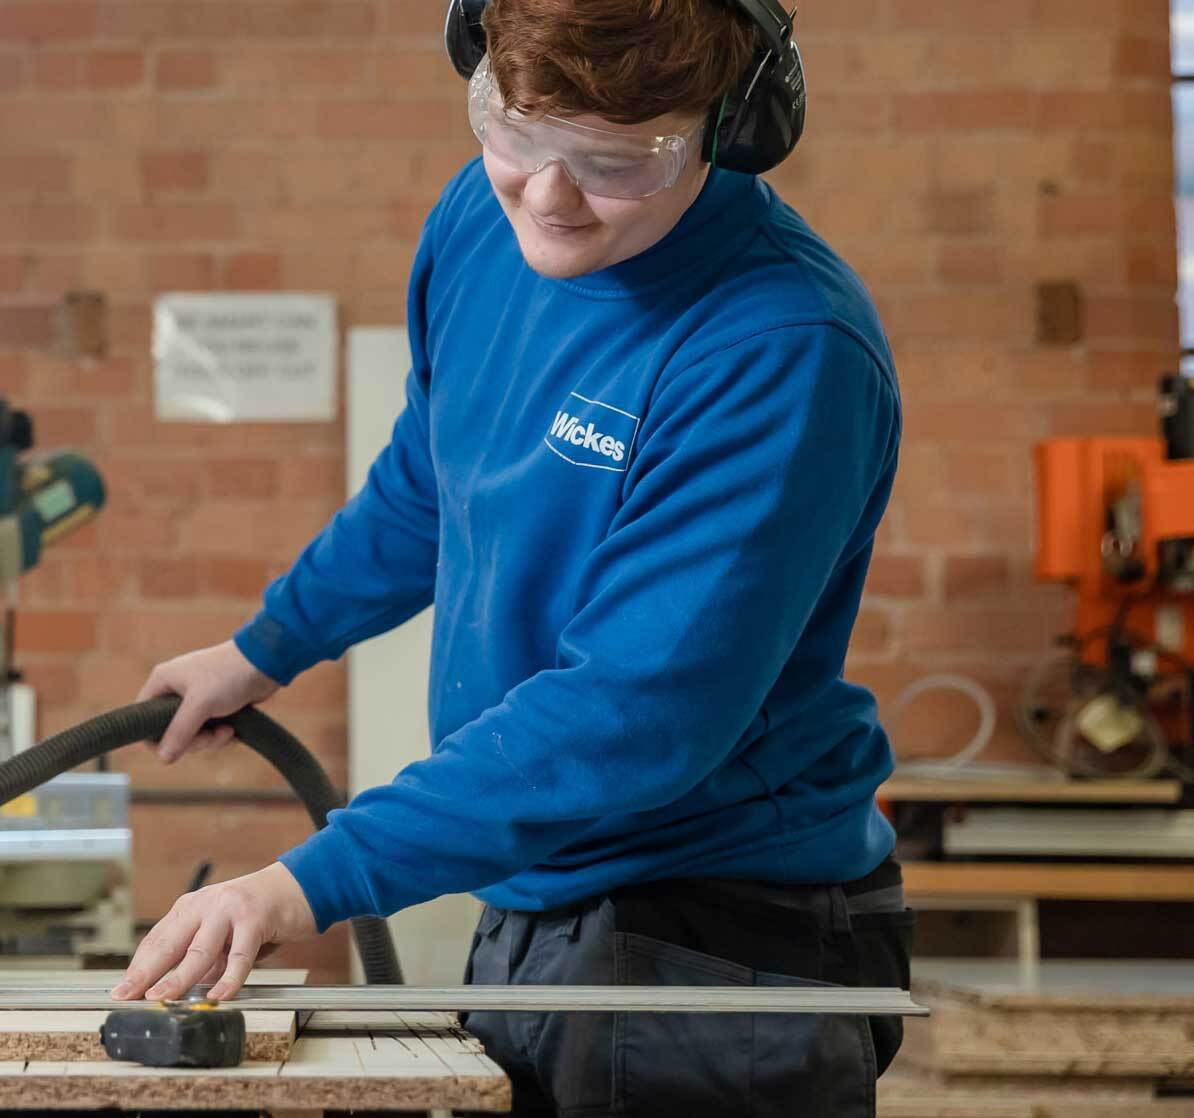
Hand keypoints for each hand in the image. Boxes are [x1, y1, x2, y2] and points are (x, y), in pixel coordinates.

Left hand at [110, 863, 316, 1001]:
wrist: (300, 885)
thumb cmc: (260, 912)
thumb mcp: (224, 931)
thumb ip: (205, 956)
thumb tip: (185, 987)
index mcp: (192, 906)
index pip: (157, 940)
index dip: (138, 967)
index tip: (122, 990)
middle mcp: (206, 904)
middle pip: (169, 944)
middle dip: (145, 973)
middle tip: (125, 996)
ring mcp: (230, 910)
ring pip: (199, 951)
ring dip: (178, 978)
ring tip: (161, 998)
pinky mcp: (256, 918)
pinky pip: (239, 955)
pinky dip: (229, 977)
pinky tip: (220, 994)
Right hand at [138, 639, 279, 763]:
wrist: (266, 662)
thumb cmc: (229, 675)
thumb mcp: (201, 704)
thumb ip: (180, 731)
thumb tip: (163, 758)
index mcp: (162, 682)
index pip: (142, 719)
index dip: (156, 738)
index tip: (178, 747)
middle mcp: (175, 690)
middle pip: (170, 733)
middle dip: (194, 741)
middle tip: (212, 735)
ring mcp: (196, 699)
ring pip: (192, 735)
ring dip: (211, 740)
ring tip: (228, 730)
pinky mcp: (216, 707)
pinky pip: (209, 731)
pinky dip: (221, 735)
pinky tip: (234, 729)